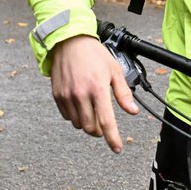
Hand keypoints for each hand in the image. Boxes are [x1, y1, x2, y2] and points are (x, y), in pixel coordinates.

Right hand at [49, 35, 138, 151]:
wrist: (69, 41)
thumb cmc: (94, 54)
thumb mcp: (114, 70)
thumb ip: (123, 93)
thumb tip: (133, 111)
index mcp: (97, 88)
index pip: (106, 121)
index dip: (112, 138)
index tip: (117, 148)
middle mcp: (80, 94)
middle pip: (91, 128)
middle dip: (99, 130)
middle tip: (104, 123)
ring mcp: (67, 95)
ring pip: (78, 124)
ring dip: (87, 123)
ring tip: (92, 109)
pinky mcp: (57, 95)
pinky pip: (67, 116)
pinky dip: (75, 115)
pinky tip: (80, 104)